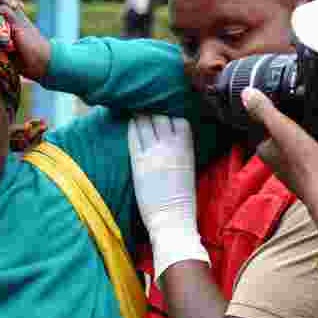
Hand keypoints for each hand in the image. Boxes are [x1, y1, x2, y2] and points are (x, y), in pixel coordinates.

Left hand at [127, 114, 207, 279]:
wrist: (173, 219)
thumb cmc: (183, 199)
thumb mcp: (189, 167)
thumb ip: (182, 150)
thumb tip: (174, 137)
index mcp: (187, 147)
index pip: (178, 117)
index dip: (170, 108)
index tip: (164, 102)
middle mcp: (170, 145)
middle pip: (159, 115)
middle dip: (152, 106)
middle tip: (144, 98)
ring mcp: (153, 152)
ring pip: (144, 122)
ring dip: (139, 113)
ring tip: (134, 105)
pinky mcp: (138, 162)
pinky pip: (132, 136)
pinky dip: (131, 126)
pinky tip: (128, 120)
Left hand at [241, 87, 317, 234]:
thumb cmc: (305, 165)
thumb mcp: (283, 129)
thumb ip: (265, 111)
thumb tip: (246, 93)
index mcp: (266, 149)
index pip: (271, 123)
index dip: (286, 113)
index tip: (302, 104)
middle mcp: (281, 158)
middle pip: (298, 129)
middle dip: (316, 124)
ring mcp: (302, 165)